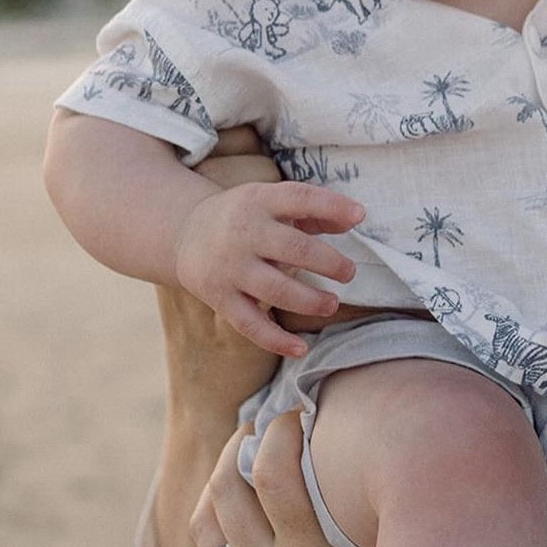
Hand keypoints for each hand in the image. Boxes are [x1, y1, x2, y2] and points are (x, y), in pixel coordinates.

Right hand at [174, 180, 365, 358]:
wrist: (185, 233)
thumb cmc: (247, 217)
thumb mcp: (273, 202)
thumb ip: (315, 211)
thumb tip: (355, 218)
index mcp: (260, 201)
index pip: (299, 198)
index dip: (331, 205)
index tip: (361, 215)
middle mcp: (244, 233)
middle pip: (294, 249)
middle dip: (328, 263)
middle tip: (349, 272)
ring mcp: (231, 268)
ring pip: (276, 290)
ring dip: (310, 301)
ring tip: (332, 303)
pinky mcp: (221, 298)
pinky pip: (250, 324)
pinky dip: (276, 340)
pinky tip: (301, 348)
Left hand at [190, 416, 428, 546]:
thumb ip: (378, 521)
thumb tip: (377, 456)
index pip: (271, 476)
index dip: (281, 431)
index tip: (303, 411)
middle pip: (224, 489)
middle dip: (241, 443)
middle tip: (268, 422)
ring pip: (207, 522)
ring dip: (221, 478)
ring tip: (248, 453)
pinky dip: (220, 516)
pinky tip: (248, 503)